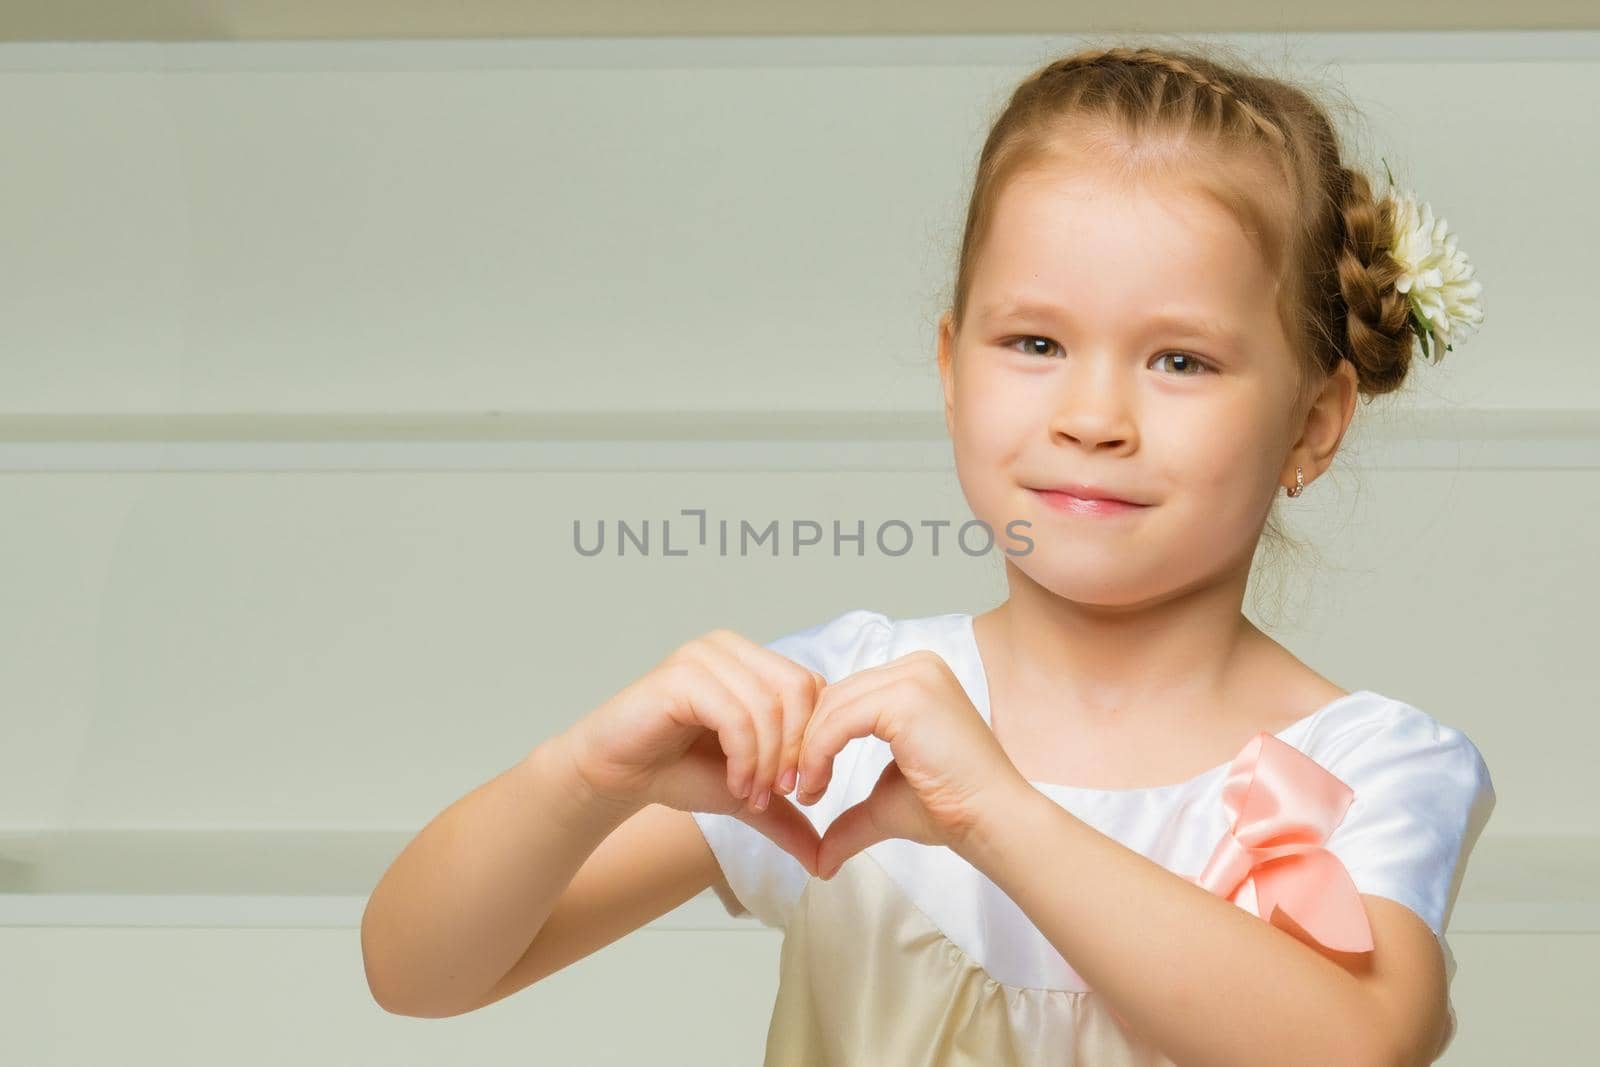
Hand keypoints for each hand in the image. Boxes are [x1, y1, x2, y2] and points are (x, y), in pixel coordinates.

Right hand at [562, 629, 829, 876]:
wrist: (615, 776)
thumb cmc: (677, 772)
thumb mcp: (747, 792)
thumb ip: (787, 815)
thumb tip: (825, 860)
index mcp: (752, 661)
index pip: (813, 688)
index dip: (815, 741)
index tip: (800, 791)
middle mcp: (730, 649)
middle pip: (798, 692)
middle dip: (796, 752)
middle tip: (780, 794)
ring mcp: (704, 658)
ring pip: (768, 707)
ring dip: (768, 763)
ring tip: (751, 797)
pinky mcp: (680, 678)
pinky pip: (736, 717)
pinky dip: (745, 760)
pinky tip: (734, 786)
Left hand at [793, 649, 1032, 877]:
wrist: (991, 822)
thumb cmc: (952, 809)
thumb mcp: (887, 802)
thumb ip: (851, 816)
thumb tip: (819, 858)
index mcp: (916, 676)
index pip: (845, 695)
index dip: (816, 735)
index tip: (804, 782)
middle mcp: (917, 666)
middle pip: (834, 696)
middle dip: (806, 742)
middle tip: (797, 788)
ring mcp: (914, 677)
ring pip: (832, 707)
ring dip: (808, 752)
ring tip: (807, 793)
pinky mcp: (907, 699)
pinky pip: (840, 721)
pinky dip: (818, 754)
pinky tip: (816, 787)